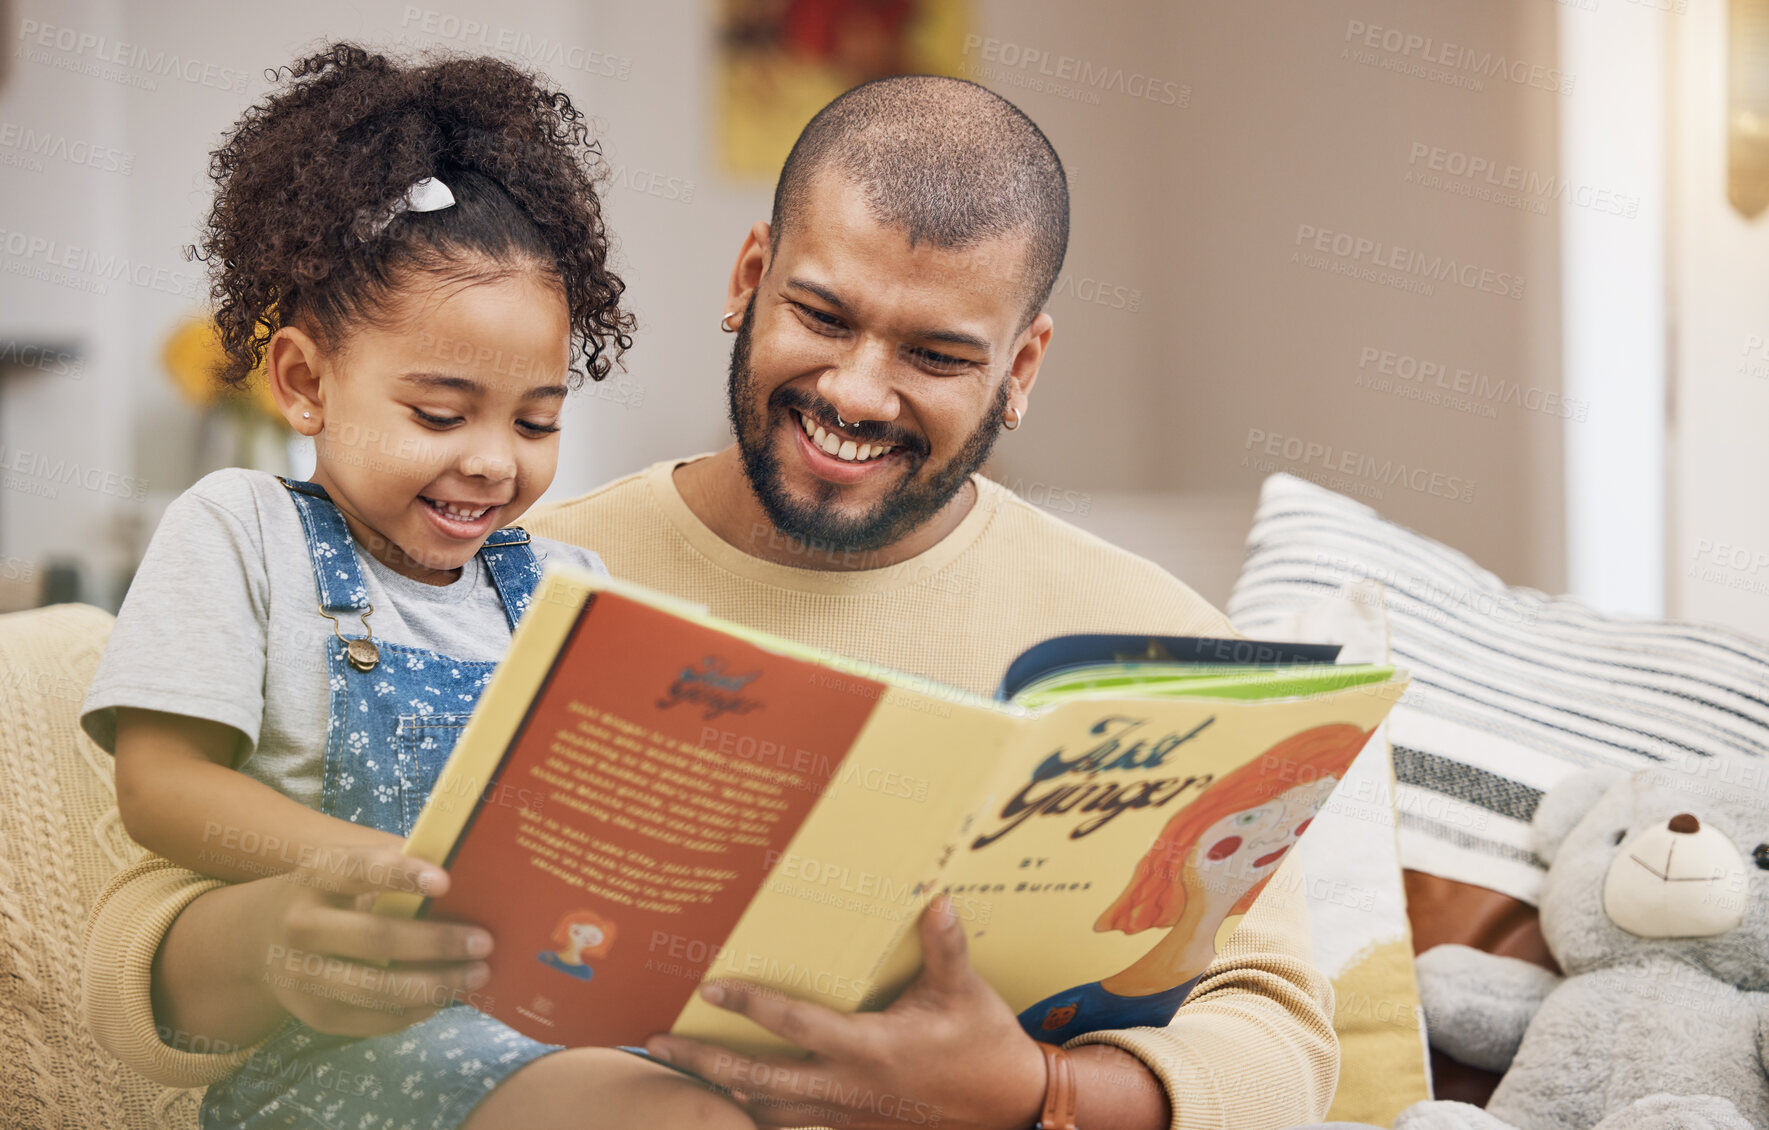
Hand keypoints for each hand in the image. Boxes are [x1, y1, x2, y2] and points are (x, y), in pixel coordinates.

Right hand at [246, 841, 495, 1037]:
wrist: (265, 939)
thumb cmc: (334, 893)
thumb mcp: (350, 865)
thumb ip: (398, 863)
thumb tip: (470, 869)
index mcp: (317, 876)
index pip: (358, 871)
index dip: (401, 875)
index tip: (446, 882)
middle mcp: (302, 925)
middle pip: (376, 938)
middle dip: (437, 942)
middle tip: (484, 942)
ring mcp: (304, 975)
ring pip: (377, 989)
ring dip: (435, 985)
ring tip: (478, 975)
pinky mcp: (315, 1015)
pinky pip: (374, 1020)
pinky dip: (416, 1010)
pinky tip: (445, 997)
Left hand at [645, 896, 1046, 1129]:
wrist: (1007, 1108)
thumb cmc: (983, 1043)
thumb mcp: (964, 991)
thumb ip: (945, 947)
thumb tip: (935, 898)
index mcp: (870, 1047)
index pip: (796, 1024)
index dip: (750, 1006)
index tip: (709, 989)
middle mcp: (847, 1087)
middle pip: (756, 1081)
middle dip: (702, 1064)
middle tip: (655, 1044)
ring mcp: (845, 1115)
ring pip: (765, 1113)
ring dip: (718, 1092)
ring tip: (675, 1073)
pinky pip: (791, 1126)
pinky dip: (754, 1114)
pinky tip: (727, 1101)